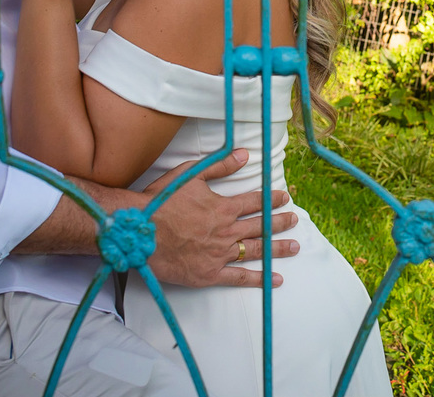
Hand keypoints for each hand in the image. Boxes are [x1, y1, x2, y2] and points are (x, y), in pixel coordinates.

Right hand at [146, 148, 299, 287]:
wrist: (138, 232)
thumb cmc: (160, 202)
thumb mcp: (189, 175)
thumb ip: (219, 165)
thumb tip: (244, 154)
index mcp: (223, 207)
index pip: (255, 202)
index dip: (271, 199)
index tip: (284, 198)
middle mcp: (226, 231)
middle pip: (261, 226)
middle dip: (280, 222)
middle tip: (294, 220)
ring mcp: (219, 254)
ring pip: (255, 250)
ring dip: (277, 248)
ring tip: (295, 246)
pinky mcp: (210, 274)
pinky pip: (240, 277)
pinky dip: (260, 279)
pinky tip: (276, 279)